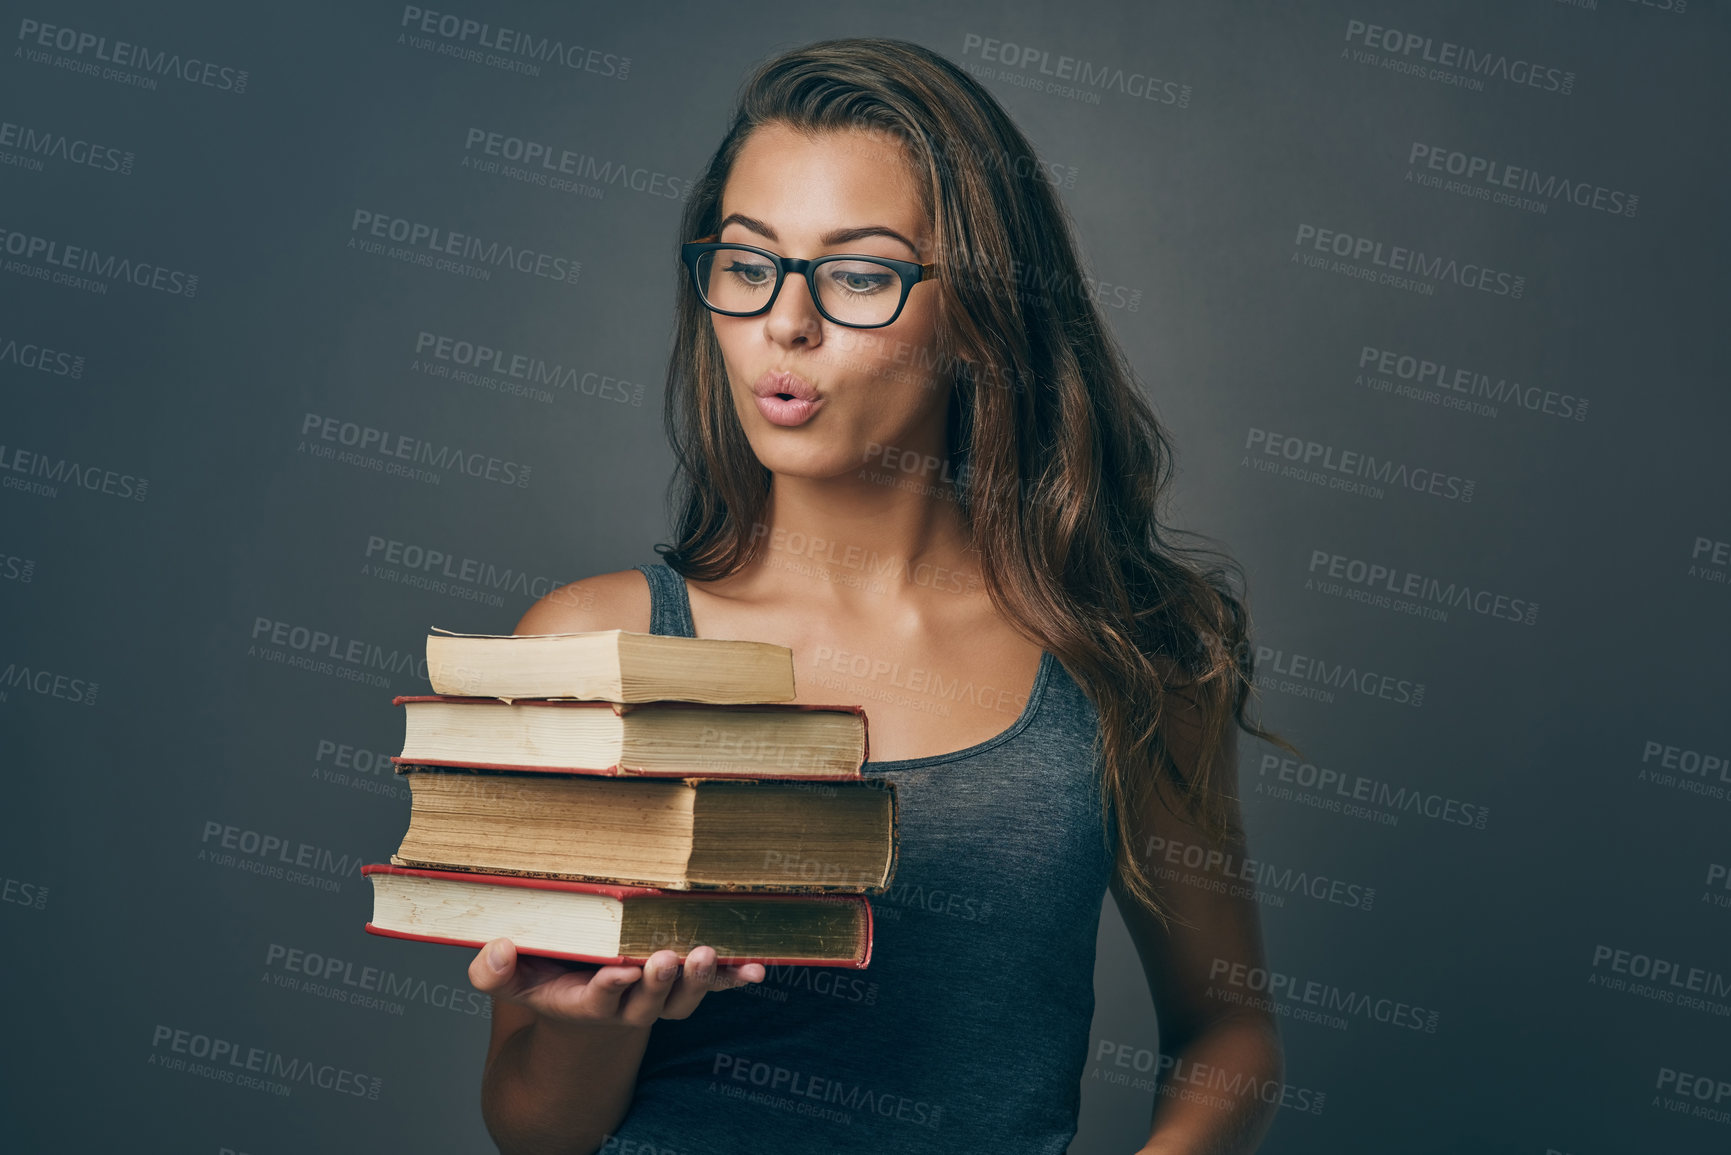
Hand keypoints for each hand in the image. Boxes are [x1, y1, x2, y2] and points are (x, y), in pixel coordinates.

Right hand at [467, 939, 765, 1027]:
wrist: (582, 1009)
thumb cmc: (544, 980)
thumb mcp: (511, 980)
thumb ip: (495, 971)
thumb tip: (498, 949)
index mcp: (584, 1001)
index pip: (597, 999)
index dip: (609, 988)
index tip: (618, 972)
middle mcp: (626, 1005)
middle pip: (648, 1002)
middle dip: (659, 982)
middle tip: (667, 958)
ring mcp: (658, 998)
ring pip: (682, 999)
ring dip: (698, 980)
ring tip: (706, 953)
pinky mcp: (682, 986)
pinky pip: (712, 987)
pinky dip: (734, 980)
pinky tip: (756, 970)